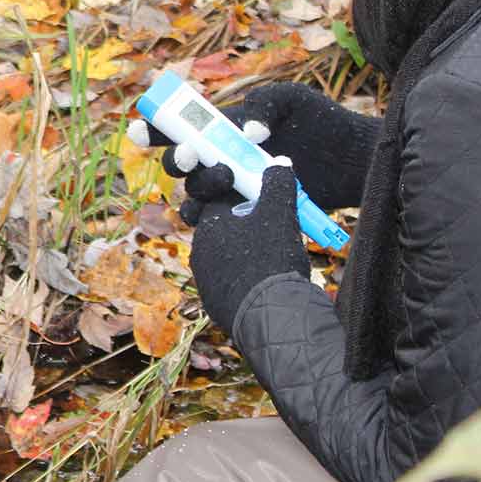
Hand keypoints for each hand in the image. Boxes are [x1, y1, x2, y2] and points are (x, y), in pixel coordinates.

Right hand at [128, 81, 381, 217]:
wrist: (350, 160)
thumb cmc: (321, 123)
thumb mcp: (293, 99)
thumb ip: (265, 103)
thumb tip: (247, 132)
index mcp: (225, 126)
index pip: (182, 125)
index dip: (155, 129)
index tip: (139, 131)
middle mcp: (222, 155)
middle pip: (180, 161)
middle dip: (177, 157)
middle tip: (193, 153)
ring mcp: (233, 185)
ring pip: (193, 190)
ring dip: (197, 184)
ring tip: (224, 176)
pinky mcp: (245, 211)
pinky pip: (209, 217)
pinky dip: (203, 215)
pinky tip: (214, 209)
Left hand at [188, 162, 310, 330]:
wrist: (271, 317)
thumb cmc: (271, 259)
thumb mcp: (280, 215)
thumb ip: (277, 185)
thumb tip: (279, 163)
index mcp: (209, 226)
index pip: (218, 200)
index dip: (239, 195)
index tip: (258, 196)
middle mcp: (200, 252)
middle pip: (220, 229)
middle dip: (241, 224)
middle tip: (268, 226)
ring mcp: (206, 280)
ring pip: (223, 257)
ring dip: (242, 251)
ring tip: (270, 253)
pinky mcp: (216, 303)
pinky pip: (229, 282)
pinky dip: (244, 276)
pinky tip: (265, 278)